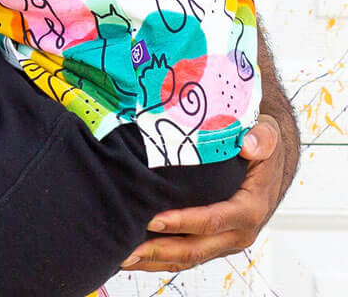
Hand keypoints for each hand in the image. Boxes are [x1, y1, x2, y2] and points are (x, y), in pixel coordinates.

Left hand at [121, 115, 286, 272]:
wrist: (271, 162)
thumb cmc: (263, 146)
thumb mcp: (266, 134)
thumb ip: (261, 138)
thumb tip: (250, 146)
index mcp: (249, 209)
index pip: (213, 220)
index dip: (182, 222)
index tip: (153, 220)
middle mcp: (239, 231)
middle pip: (196, 248)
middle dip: (160, 250)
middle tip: (127, 248)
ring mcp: (226, 239)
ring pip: (190, 257)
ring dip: (156, 260)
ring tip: (123, 257)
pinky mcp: (216, 240)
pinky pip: (189, 254)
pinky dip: (163, 258)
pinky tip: (139, 255)